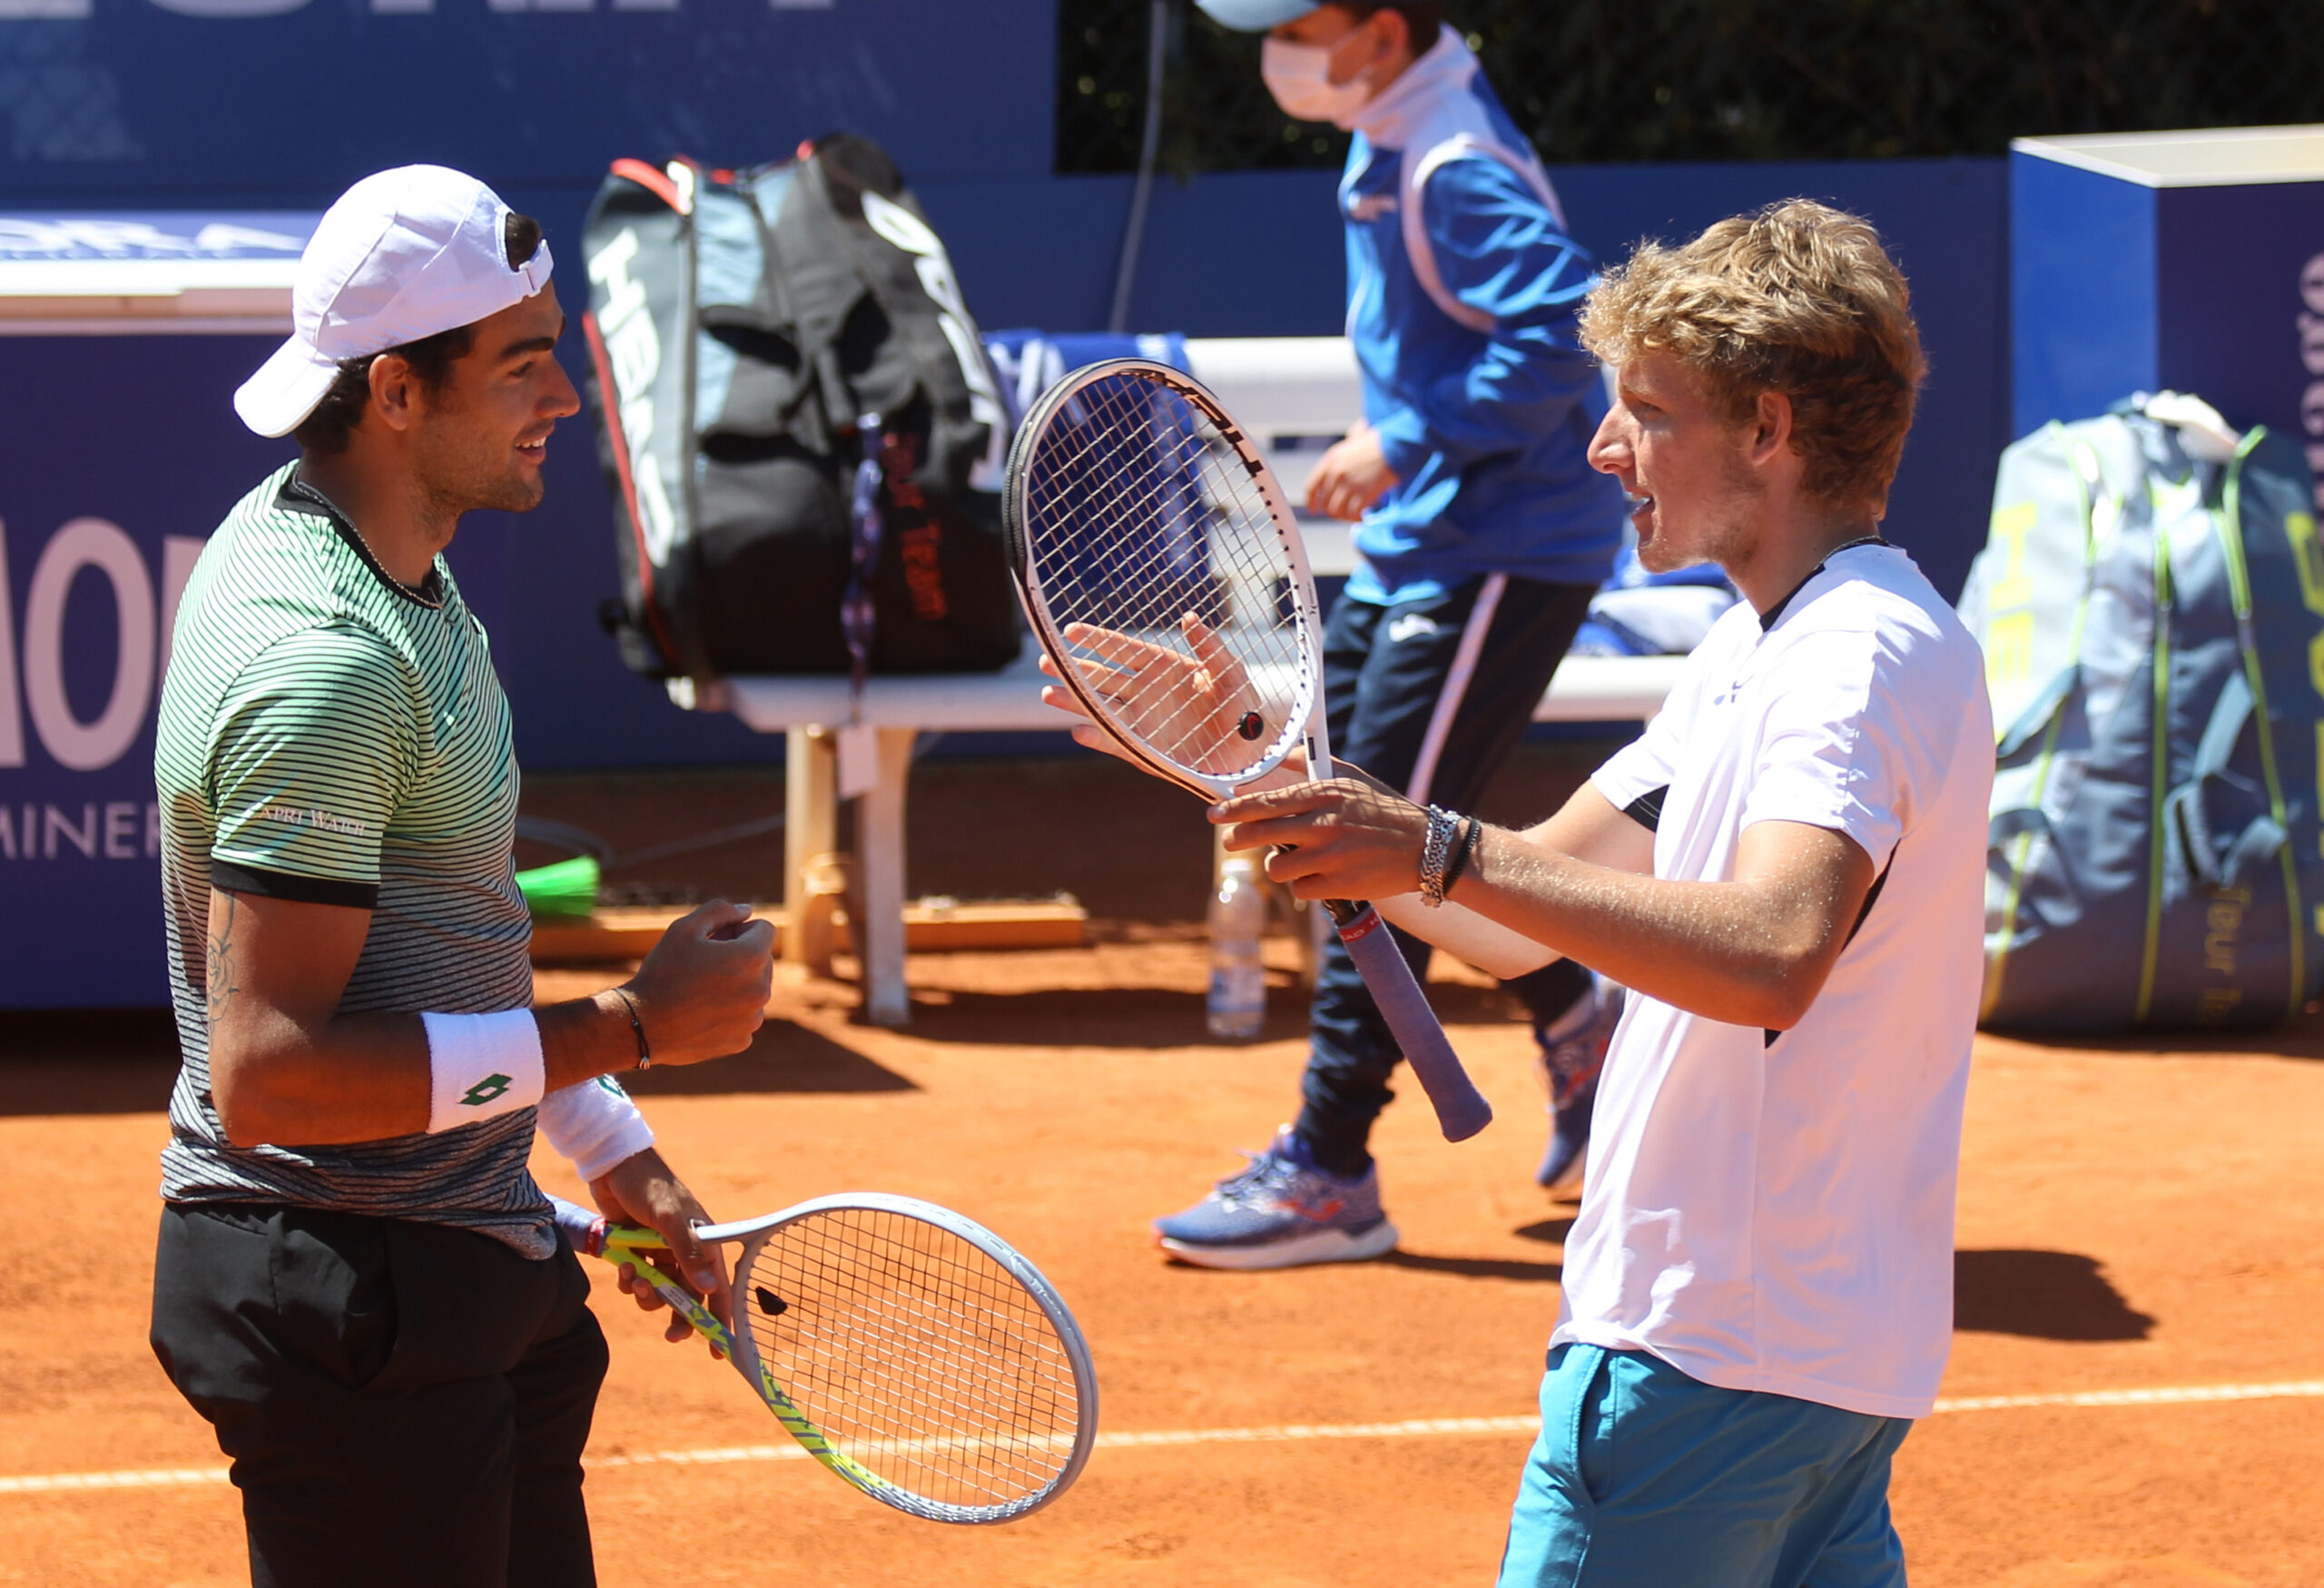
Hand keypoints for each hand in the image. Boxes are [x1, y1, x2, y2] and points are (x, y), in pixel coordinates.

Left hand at [590, 1146, 733, 1355]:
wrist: (613, 1166)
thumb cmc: (650, 1185)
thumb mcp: (670, 1217)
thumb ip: (688, 1252)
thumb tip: (709, 1289)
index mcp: (704, 1243)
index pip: (720, 1288)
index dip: (722, 1320)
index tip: (720, 1350)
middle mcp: (686, 1251)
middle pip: (689, 1299)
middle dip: (679, 1318)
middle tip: (669, 1336)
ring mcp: (661, 1253)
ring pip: (660, 1293)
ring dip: (648, 1295)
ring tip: (636, 1279)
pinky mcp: (638, 1251)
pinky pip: (638, 1281)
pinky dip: (630, 1281)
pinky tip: (623, 1265)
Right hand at [622, 901, 773, 1066]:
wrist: (641, 1025)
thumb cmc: (662, 972)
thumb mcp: (684, 928)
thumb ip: (720, 911)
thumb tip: (747, 911)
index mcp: (752, 957)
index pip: (764, 929)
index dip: (738, 929)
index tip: (715, 940)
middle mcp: (761, 989)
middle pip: (761, 960)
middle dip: (739, 956)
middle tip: (703, 964)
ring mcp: (753, 1018)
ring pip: (753, 990)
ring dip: (735, 985)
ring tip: (699, 990)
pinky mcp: (742, 1040)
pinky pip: (743, 1017)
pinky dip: (728, 1013)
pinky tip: (700, 1013)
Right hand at [1038, 615, 1284, 776]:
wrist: (1250, 754)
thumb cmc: (1242, 709)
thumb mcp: (1231, 672)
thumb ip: (1210, 646)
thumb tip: (1189, 618)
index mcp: (1162, 668)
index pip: (1123, 650)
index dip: (1097, 640)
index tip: (1070, 631)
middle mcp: (1146, 693)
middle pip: (1102, 678)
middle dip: (1073, 670)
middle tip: (1044, 662)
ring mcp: (1143, 722)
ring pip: (1101, 709)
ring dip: (1075, 703)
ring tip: (1048, 694)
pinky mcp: (1145, 752)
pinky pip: (1117, 743)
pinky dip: (1098, 738)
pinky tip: (1079, 730)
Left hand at [1214, 777, 1429, 901]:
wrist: (1424, 847)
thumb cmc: (1384, 810)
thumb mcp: (1351, 778)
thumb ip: (1310, 766)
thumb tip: (1276, 758)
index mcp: (1323, 794)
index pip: (1266, 802)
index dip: (1234, 809)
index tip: (1214, 814)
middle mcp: (1323, 825)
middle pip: (1261, 834)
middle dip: (1238, 838)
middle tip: (1231, 840)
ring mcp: (1329, 857)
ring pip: (1276, 866)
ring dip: (1278, 864)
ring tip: (1292, 859)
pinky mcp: (1338, 885)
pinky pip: (1300, 889)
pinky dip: (1304, 885)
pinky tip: (1317, 876)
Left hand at [1305, 422, 1398, 522]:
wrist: (1396, 445)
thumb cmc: (1379, 442)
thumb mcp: (1351, 443)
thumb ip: (1343, 454)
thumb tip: (1338, 463)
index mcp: (1331, 459)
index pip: (1312, 486)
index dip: (1311, 501)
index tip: (1313, 509)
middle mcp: (1337, 472)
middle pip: (1326, 502)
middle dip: (1333, 511)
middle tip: (1342, 514)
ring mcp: (1350, 483)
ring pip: (1338, 510)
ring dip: (1345, 516)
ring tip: (1353, 516)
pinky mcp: (1364, 493)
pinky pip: (1354, 513)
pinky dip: (1357, 518)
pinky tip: (1363, 516)